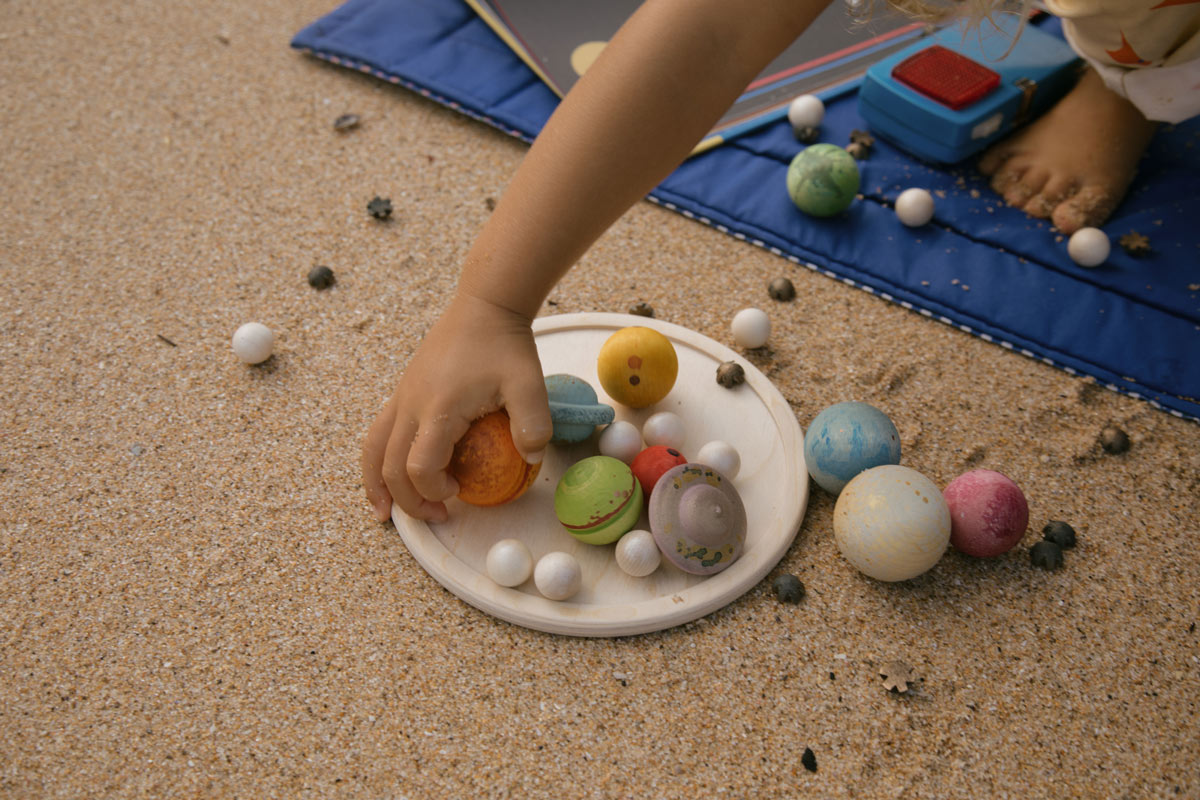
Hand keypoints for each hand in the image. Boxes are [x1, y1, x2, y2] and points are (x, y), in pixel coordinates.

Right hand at [362, 294, 552, 522]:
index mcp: (438, 408)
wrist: (484, 307)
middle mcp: (410, 405)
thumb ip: (533, 424)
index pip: (419, 466)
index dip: (432, 490)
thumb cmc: (505, 345)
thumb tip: (531, 459)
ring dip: (376, 484)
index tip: (458, 494)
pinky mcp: (403, 391)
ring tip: (383, 513)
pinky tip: (388, 475)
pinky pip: (379, 432)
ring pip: (373, 449)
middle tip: (436, 516)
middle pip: (389, 466)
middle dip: (408, 500)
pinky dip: (378, 460)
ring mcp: (402, 397)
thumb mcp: (529, 384)